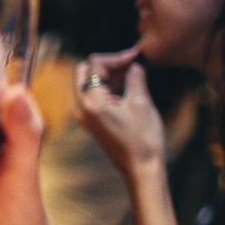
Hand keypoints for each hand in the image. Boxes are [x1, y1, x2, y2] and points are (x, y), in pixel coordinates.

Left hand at [74, 48, 166, 177]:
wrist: (141, 168)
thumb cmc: (143, 138)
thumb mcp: (141, 102)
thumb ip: (135, 78)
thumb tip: (135, 64)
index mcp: (91, 102)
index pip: (94, 65)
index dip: (116, 57)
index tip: (135, 56)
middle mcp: (81, 108)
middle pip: (85, 72)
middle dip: (107, 64)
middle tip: (131, 63)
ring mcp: (84, 116)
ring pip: (88, 83)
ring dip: (107, 75)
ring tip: (132, 72)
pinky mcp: (90, 122)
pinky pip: (92, 96)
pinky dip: (106, 87)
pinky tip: (126, 85)